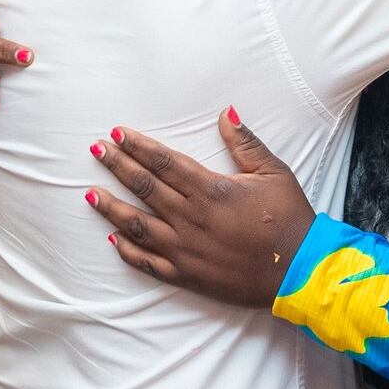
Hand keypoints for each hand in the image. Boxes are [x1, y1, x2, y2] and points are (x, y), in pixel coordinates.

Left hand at [88, 110, 313, 306]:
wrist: (298, 271)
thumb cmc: (289, 219)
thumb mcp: (273, 172)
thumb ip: (245, 143)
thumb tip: (226, 112)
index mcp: (211, 190)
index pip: (164, 163)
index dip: (138, 147)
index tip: (117, 134)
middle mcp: (191, 218)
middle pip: (144, 187)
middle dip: (117, 166)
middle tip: (96, 151)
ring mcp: (185, 249)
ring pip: (137, 225)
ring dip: (111, 207)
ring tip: (90, 194)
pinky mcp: (186, 275)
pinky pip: (148, 263)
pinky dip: (127, 250)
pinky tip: (112, 239)